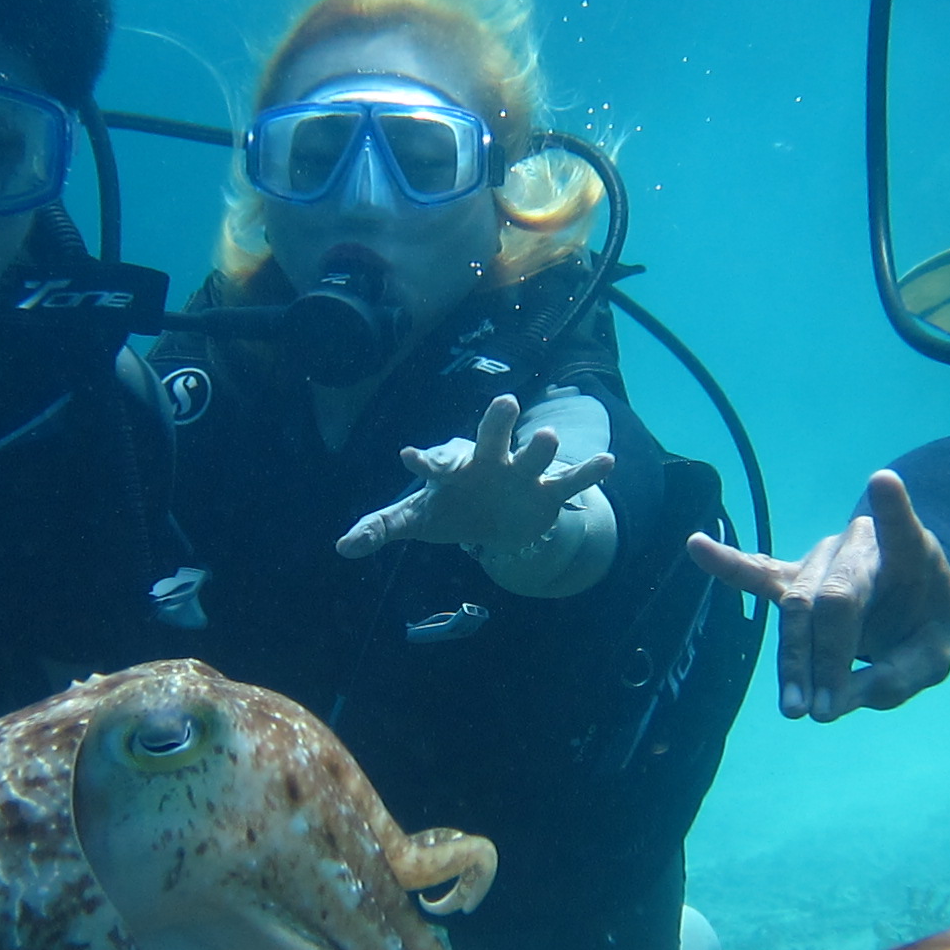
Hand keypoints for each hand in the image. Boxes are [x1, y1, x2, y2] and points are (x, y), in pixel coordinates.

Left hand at [338, 393, 617, 560]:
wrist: (494, 520)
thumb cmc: (450, 509)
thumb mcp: (416, 519)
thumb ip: (381, 527)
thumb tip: (342, 547)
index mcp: (452, 467)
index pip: (436, 462)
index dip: (423, 462)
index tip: (408, 458)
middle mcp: (488, 460)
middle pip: (491, 437)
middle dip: (496, 422)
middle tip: (504, 403)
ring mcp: (521, 473)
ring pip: (533, 456)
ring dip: (541, 447)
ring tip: (548, 436)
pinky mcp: (548, 492)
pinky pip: (570, 480)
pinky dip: (588, 471)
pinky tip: (607, 461)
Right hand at [687, 468, 949, 720]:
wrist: (911, 603)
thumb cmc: (924, 625)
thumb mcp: (934, 659)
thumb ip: (895, 680)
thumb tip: (831, 704)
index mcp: (910, 553)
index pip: (901, 528)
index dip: (893, 507)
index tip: (882, 480)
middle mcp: (860, 546)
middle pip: (833, 598)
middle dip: (824, 656)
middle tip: (821, 712)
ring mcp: (822, 559)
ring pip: (796, 608)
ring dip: (793, 662)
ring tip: (795, 710)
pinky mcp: (794, 577)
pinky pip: (759, 574)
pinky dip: (729, 566)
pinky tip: (697, 546)